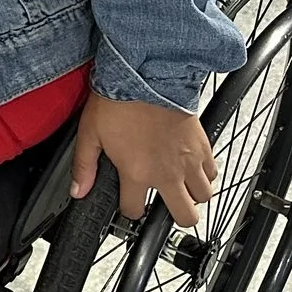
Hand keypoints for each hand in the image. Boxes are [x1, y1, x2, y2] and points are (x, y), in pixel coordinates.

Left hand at [72, 91, 217, 226]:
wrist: (146, 74)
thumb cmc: (118, 101)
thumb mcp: (90, 134)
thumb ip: (84, 167)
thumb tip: (78, 191)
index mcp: (137, 173)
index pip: (136, 211)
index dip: (130, 210)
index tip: (129, 202)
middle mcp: (167, 173)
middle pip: (185, 217)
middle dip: (175, 216)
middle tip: (165, 204)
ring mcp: (189, 161)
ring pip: (204, 197)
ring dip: (192, 195)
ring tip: (179, 185)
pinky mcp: (203, 146)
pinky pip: (213, 172)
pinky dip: (205, 175)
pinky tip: (190, 167)